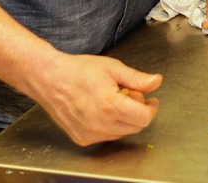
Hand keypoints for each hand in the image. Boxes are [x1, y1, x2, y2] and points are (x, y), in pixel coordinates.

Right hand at [37, 53, 161, 145]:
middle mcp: (101, 124)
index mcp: (111, 105)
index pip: (144, 118)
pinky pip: (106, 136)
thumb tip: (157, 82)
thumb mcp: (112, 67)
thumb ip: (137, 78)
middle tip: (128, 94)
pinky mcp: (83, 139)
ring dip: (124, 119)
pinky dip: (110, 125)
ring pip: (122, 133)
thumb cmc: (79, 70)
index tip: (150, 100)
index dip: (150, 107)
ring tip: (112, 100)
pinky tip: (100, 109)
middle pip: (135, 127)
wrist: (51, 79)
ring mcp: (91, 134)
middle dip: (137, 111)